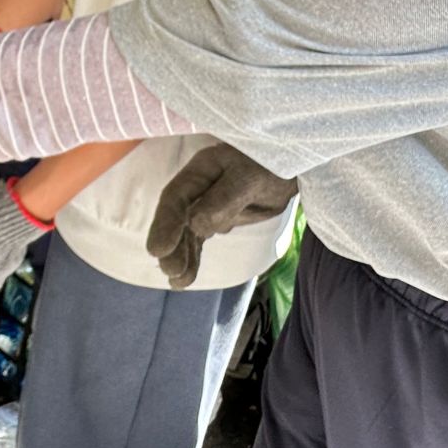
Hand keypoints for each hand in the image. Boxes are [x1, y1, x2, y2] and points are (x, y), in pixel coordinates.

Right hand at [146, 144, 298, 289]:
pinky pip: (200, 239)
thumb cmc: (270, 166)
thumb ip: (225, 199)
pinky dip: (193, 257)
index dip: (165, 224)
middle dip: (172, 246)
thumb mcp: (251, 178)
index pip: (176, 198)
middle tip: (171, 271)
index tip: (159, 250)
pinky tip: (186, 277)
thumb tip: (196, 224)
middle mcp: (197, 188)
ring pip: (187, 233)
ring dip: (182, 257)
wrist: (288, 168)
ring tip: (178, 282)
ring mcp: (205, 204)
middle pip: (177, 218)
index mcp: (200, 171)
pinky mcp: (216, 218)